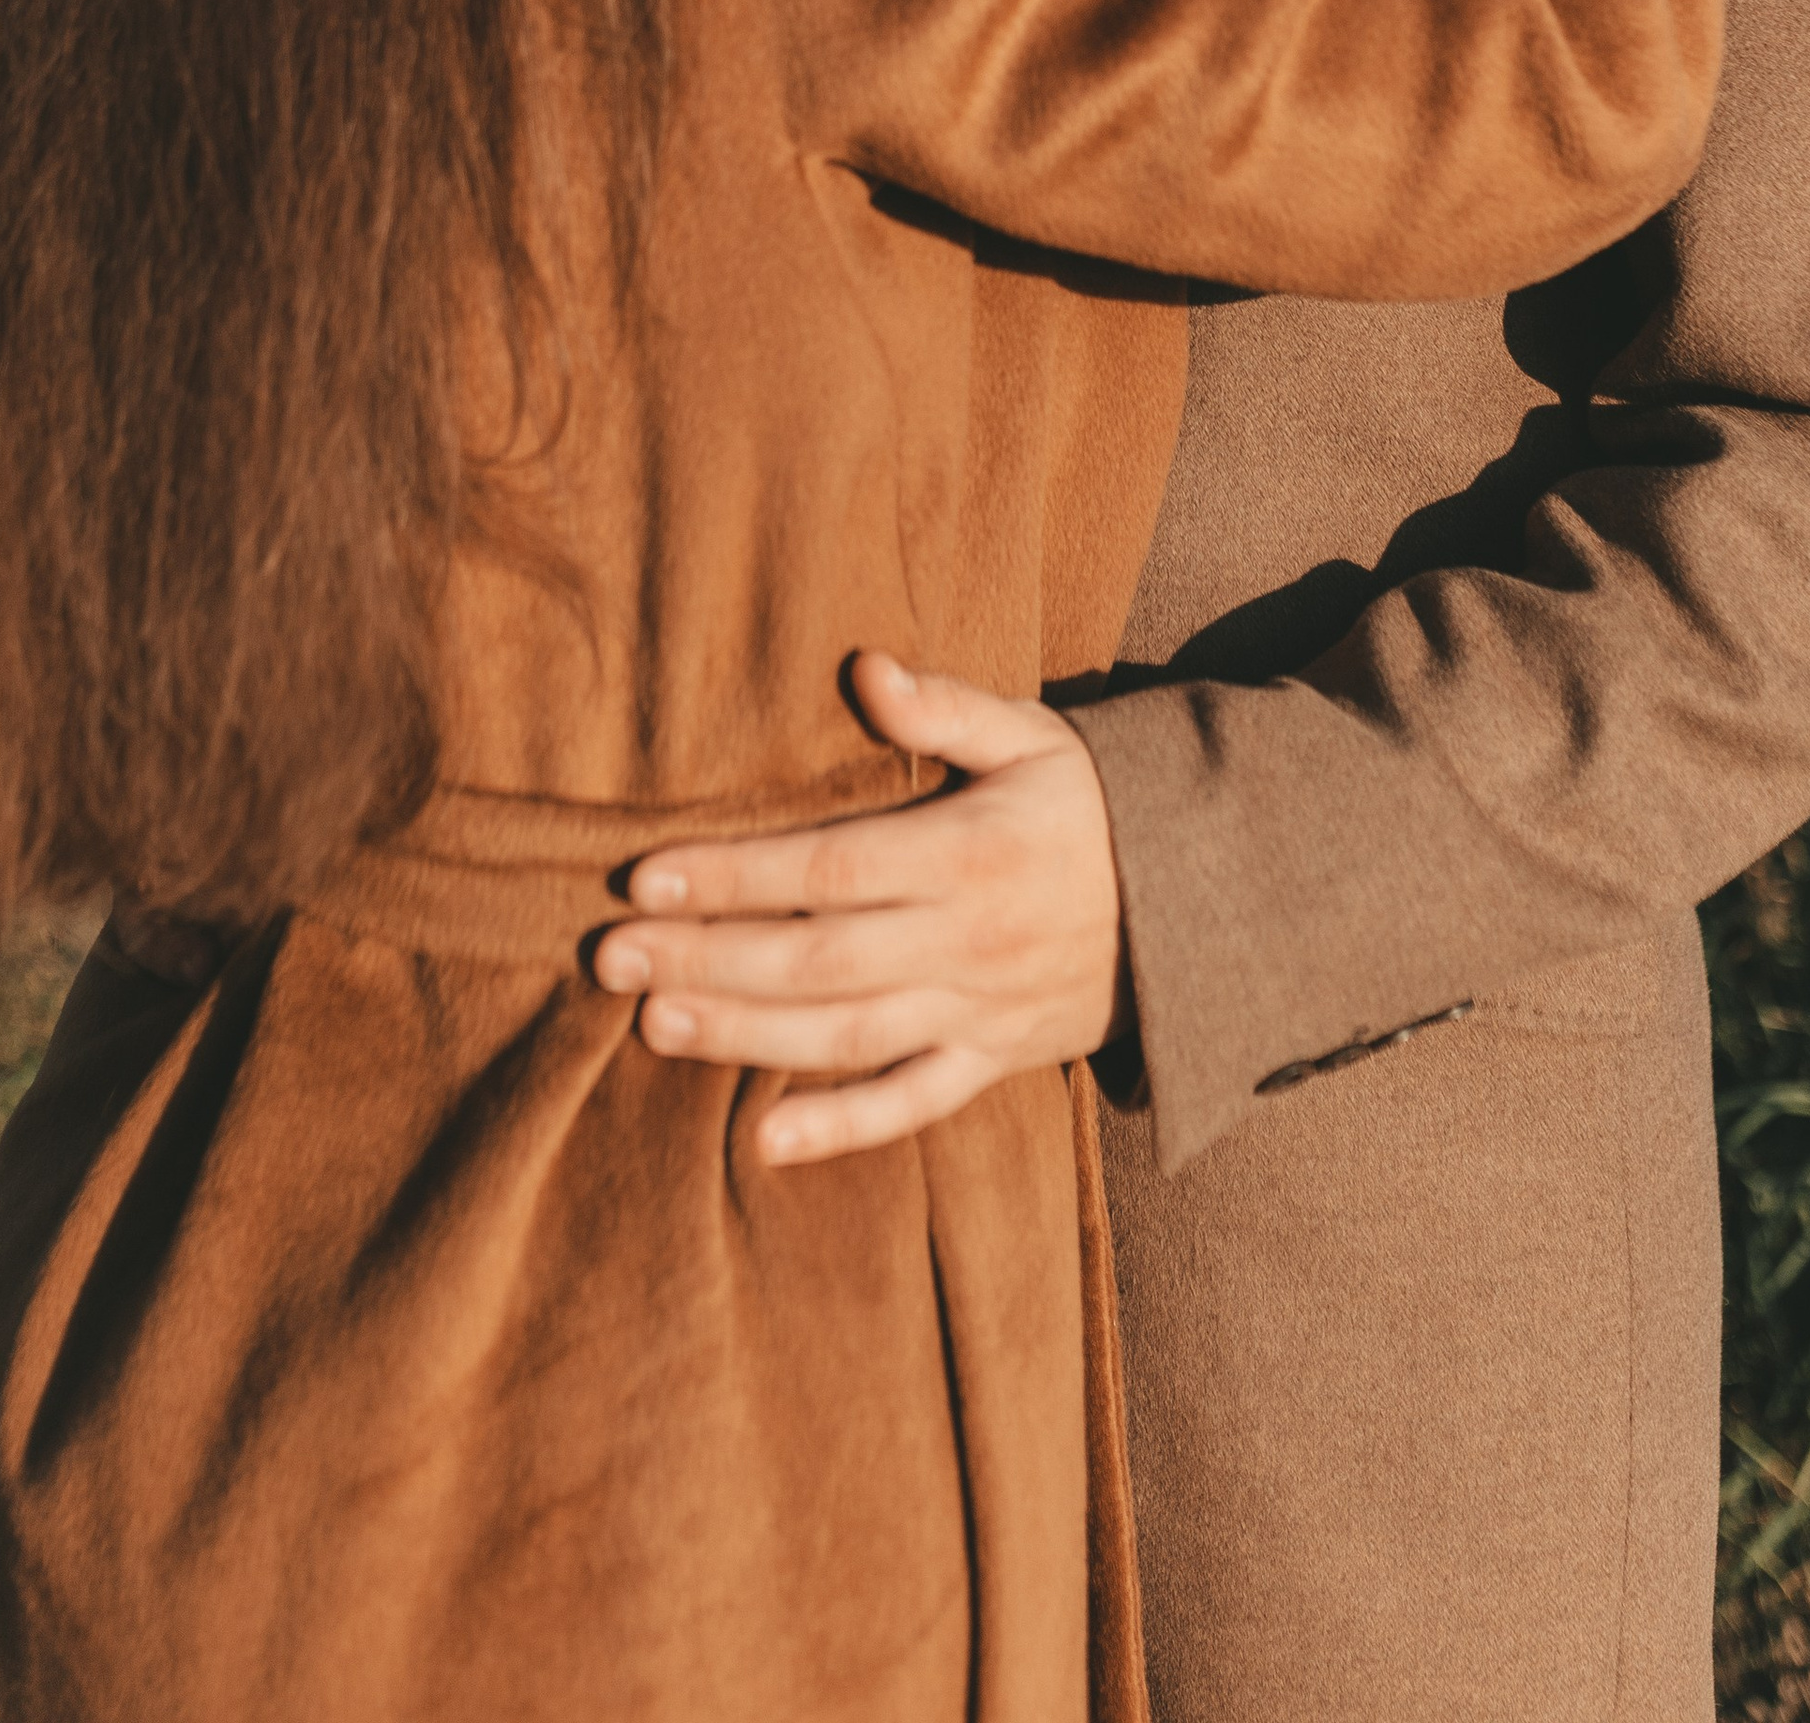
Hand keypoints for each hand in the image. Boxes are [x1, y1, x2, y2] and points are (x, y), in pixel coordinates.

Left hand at [591, 652, 1129, 1167]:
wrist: (1198, 902)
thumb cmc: (1091, 803)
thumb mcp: (1033, 736)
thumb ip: (946, 708)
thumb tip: (866, 668)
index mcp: (969, 854)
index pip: (828, 871)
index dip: (734, 876)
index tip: (645, 876)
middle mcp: (967, 942)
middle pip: (817, 961)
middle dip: (707, 959)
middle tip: (611, 957)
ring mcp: (978, 1010)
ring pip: (847, 1037)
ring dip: (745, 1036)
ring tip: (654, 1025)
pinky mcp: (993, 1060)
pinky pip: (913, 1103)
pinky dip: (842, 1128)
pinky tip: (764, 1141)